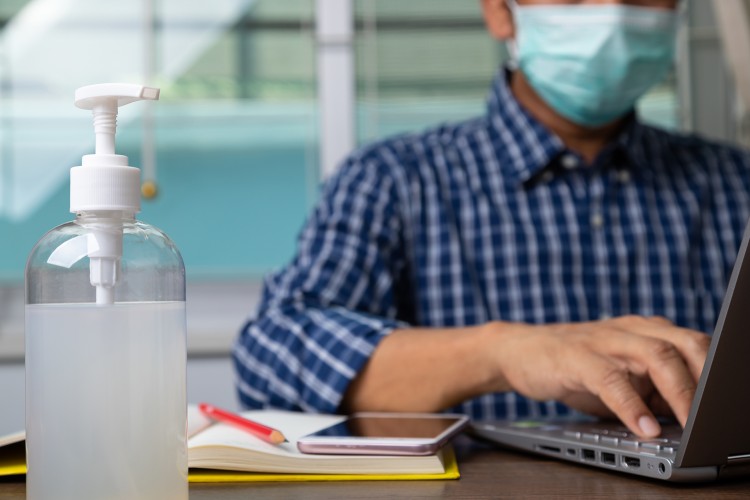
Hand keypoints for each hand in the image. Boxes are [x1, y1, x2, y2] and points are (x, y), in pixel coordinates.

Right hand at [488, 315, 709, 436]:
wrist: (518, 350)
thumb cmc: (574, 366)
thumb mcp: (624, 378)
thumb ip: (656, 390)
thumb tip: (694, 422)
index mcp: (649, 332)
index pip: (700, 346)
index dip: (722, 373)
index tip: (732, 406)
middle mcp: (632, 329)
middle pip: (688, 344)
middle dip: (709, 381)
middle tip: (717, 418)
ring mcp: (604, 340)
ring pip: (656, 355)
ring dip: (680, 392)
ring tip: (692, 425)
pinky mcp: (576, 356)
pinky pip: (611, 379)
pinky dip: (631, 405)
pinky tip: (643, 428)